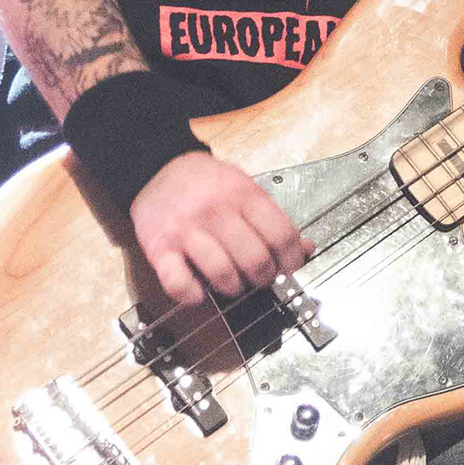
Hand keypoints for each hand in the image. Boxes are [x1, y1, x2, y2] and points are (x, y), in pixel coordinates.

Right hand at [130, 150, 309, 306]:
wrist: (157, 169)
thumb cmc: (206, 184)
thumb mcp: (245, 189)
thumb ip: (273, 219)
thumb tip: (306, 248)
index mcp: (244, 195)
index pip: (282, 235)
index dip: (292, 259)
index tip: (289, 267)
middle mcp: (217, 211)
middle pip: (256, 260)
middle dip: (264, 277)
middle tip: (259, 276)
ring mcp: (186, 230)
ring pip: (222, 274)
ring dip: (233, 287)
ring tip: (231, 282)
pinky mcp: (159, 248)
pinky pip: (178, 283)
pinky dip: (192, 295)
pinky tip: (198, 291)